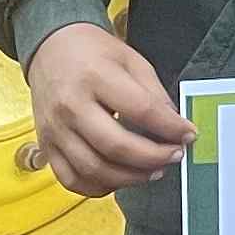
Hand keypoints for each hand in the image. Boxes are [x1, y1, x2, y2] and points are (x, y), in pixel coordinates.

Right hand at [27, 23, 191, 191]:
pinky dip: (99, 187)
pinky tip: (119, 178)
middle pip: (116, 147)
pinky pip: (71, 179)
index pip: (141, 110)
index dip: (171, 127)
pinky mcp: (46, 146)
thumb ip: (154, 93)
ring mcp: (55, 130)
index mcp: (95, 77)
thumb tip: (175, 126)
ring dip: (130, 178)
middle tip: (174, 155)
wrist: (51, 48)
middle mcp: (70, 106)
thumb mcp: (131, 60)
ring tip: (153, 170)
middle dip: (154, 157)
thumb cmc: (92, 52)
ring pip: (94, 170)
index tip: (188, 134)